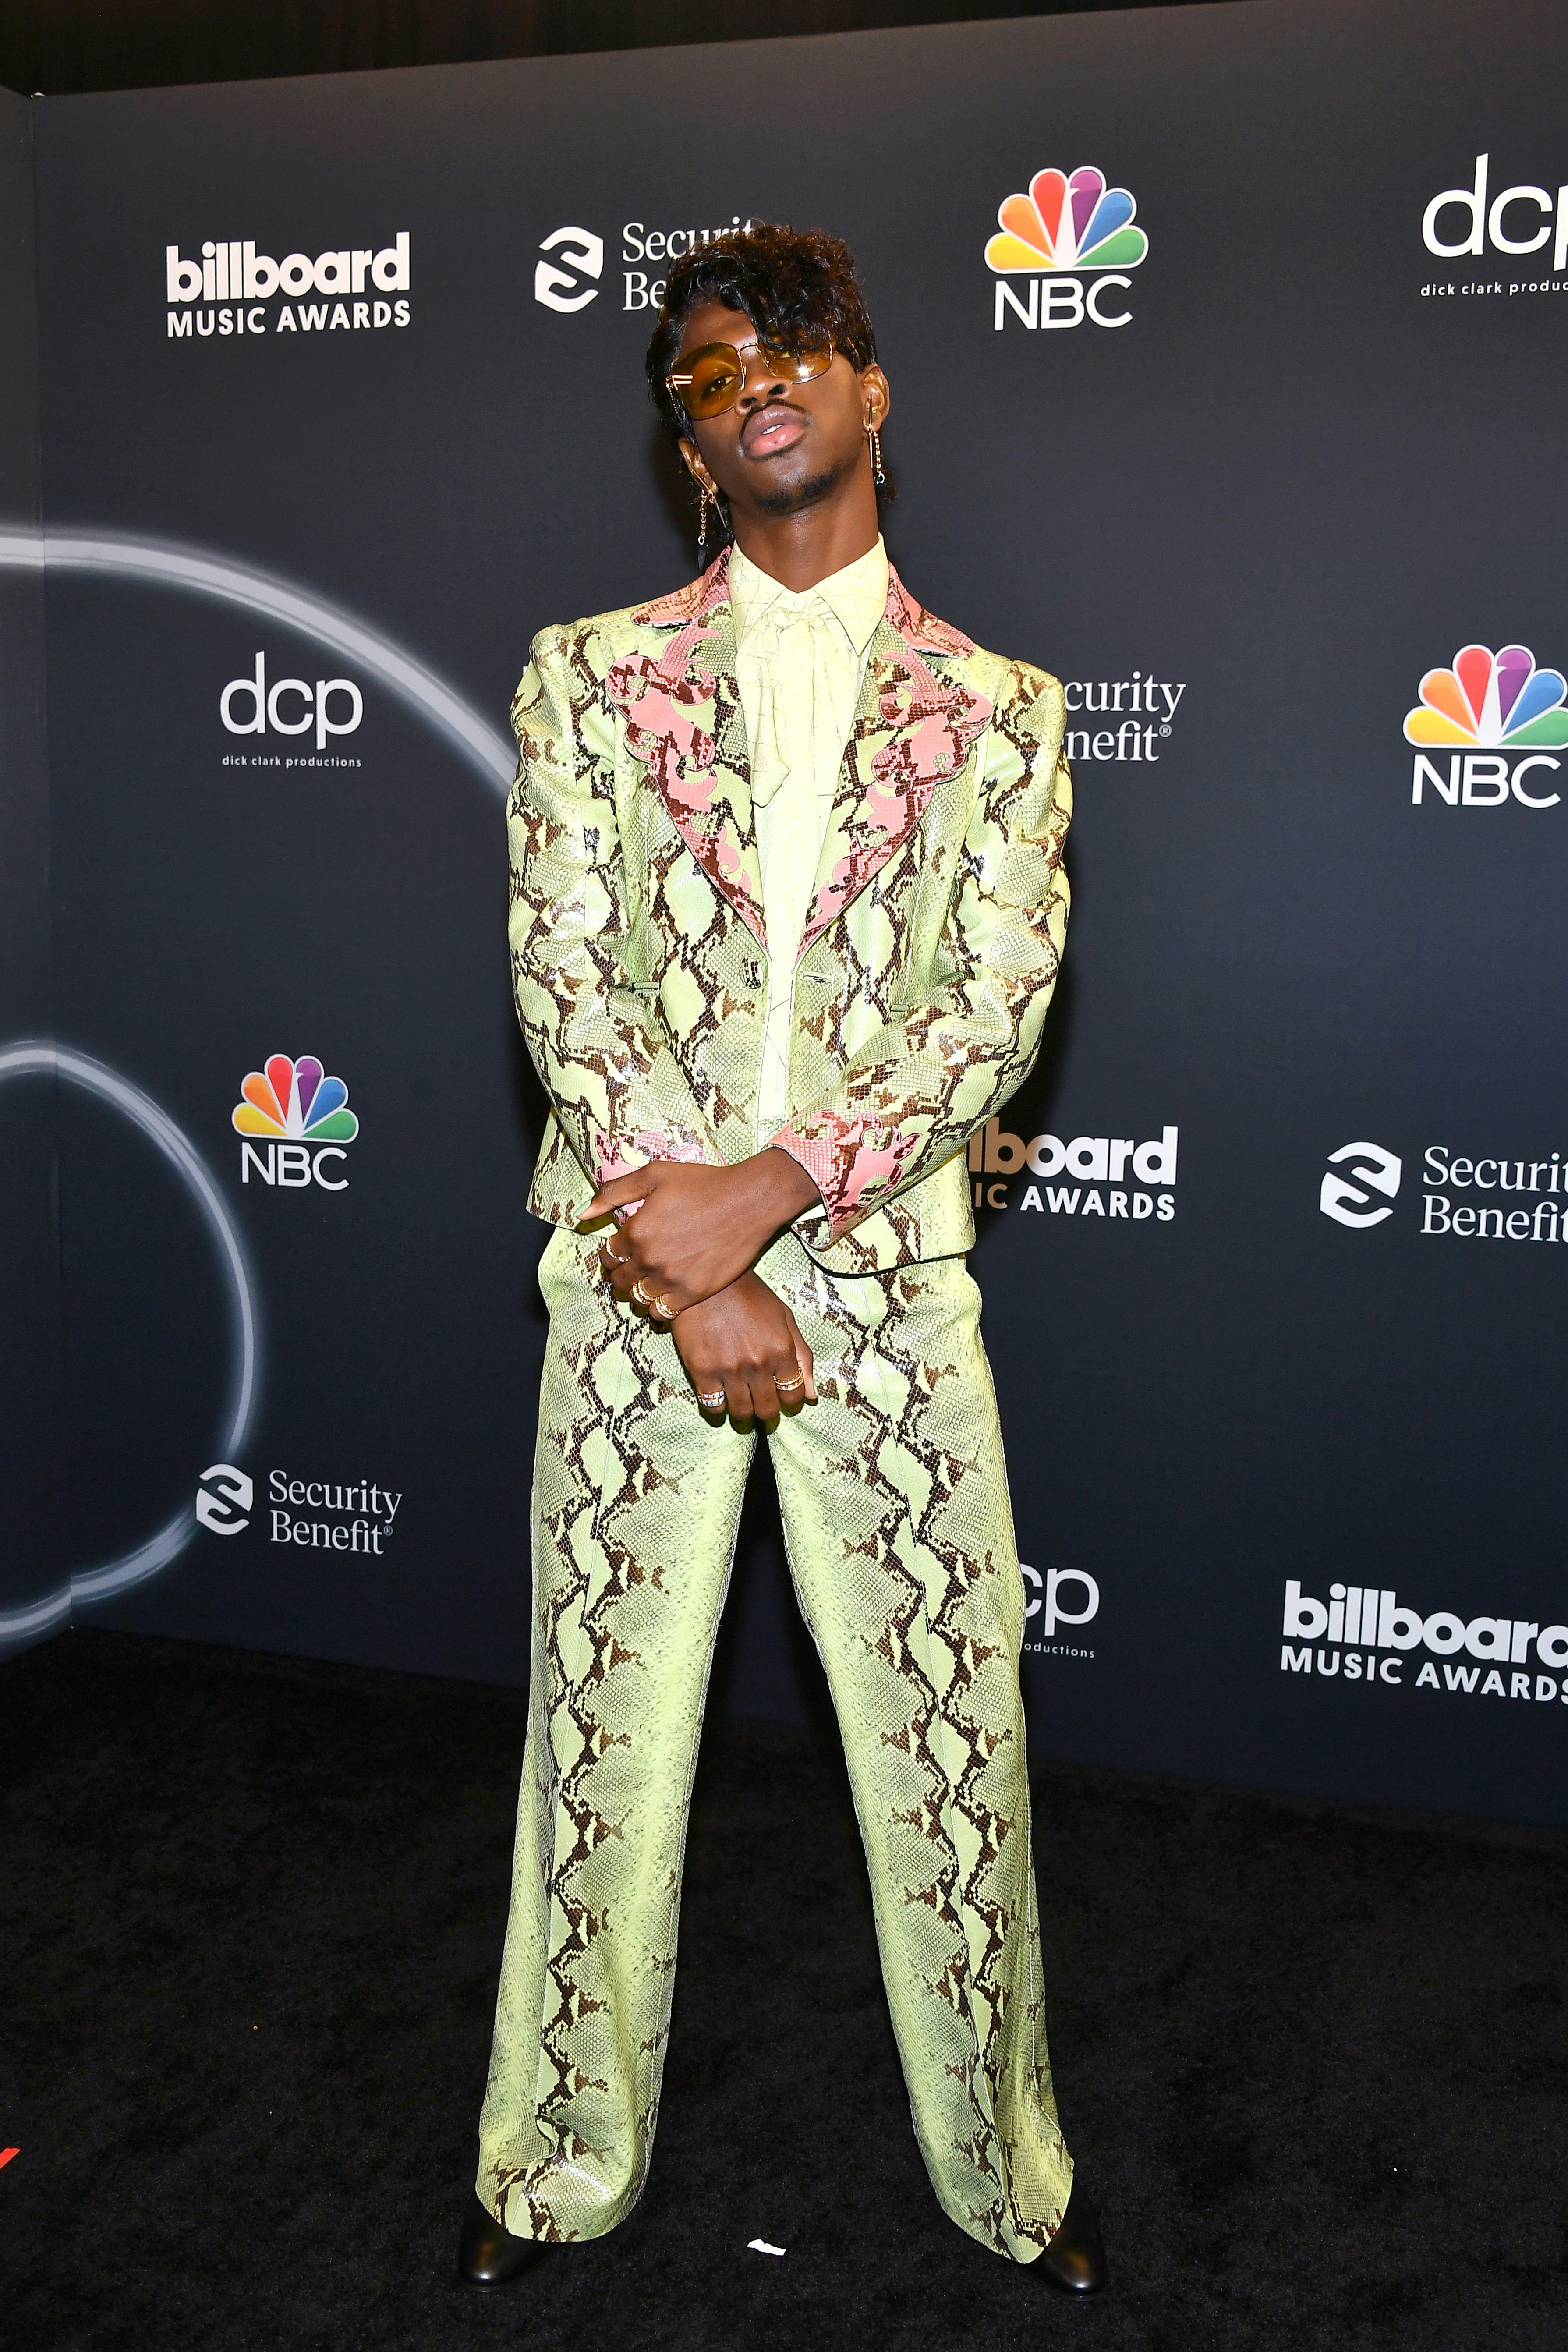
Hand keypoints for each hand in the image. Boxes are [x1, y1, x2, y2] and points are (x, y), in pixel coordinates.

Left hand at [589, 1150, 821, 1315]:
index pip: (608, 1255)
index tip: (620, 1252)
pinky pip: (662, 1313)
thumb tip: (583, 1214)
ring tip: (647, 1282)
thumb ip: (614, 1193)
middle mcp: (650, 1259)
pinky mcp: (694, 1293)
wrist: (749, 1201)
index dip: (611, 1254)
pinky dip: (657, 1307)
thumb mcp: (654, 1175)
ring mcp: (672, 1279)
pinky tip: (664, 1294)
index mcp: (637, 1231)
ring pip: (638, 1298)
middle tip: (631, 1268)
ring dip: (637, 1292)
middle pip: (620, 1280)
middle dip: (621, 1274)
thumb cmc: (704, 1183)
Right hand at [671, 1272, 816, 1422]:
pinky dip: (717, 1407)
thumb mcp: (785, 1318)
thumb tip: (812, 1396)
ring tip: (740, 1401)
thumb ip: (802, 1357)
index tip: (781, 1396)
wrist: (705, 1281)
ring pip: (741, 1413)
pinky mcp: (702, 1371)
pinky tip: (719, 1395)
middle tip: (760, 1402)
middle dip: (767, 1410)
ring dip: (743, 1413)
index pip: (793, 1397)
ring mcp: (729, 1369)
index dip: (789, 1401)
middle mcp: (758, 1364)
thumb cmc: (749, 1296)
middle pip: (767, 1410)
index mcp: (782, 1350)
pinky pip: (712, 1406)